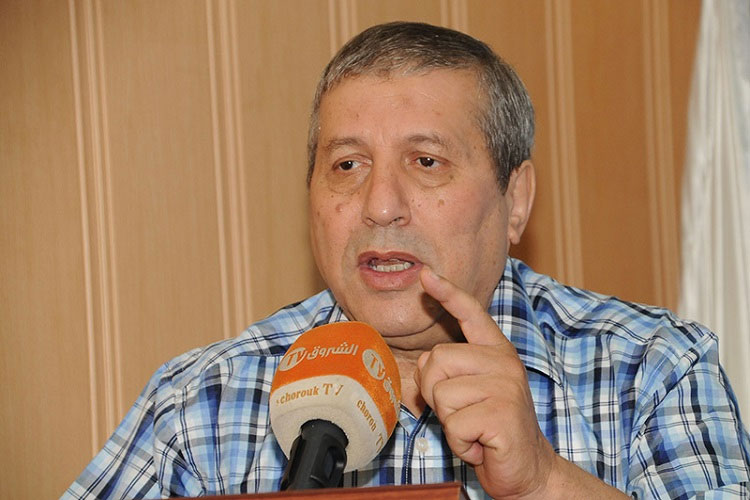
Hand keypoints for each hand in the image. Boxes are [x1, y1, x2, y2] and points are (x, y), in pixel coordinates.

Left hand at [415, 266, 556, 497]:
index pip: (470, 313)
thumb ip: (448, 373)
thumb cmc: (490, 429)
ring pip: (440, 394)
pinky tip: (480, 444)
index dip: (447, 293)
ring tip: (473, 430)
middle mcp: (503, 362)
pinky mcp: (502, 413)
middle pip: (435, 360)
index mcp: (496, 351)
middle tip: (461, 413)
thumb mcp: (467, 394)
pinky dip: (459, 443)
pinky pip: (453, 424)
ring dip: (448, 422)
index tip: (426, 275)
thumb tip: (424, 362)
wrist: (527, 469)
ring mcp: (506, 386)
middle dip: (434, 393)